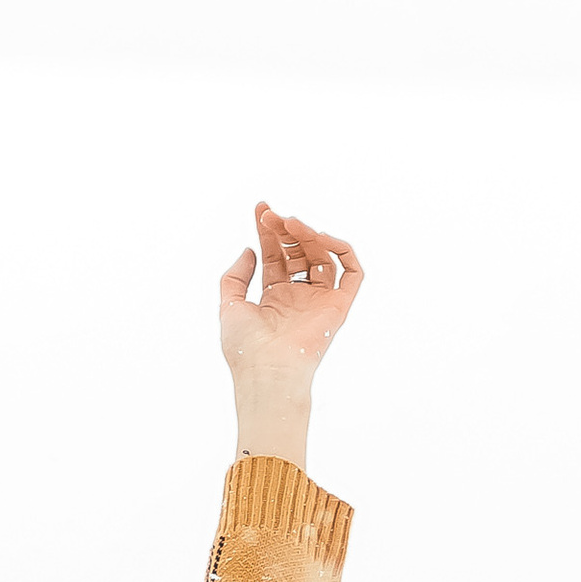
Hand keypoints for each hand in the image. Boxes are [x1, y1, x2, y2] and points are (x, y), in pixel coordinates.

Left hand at [218, 202, 364, 394]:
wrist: (267, 372)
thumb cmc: (246, 349)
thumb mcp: (229, 305)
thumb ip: (234, 277)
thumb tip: (249, 250)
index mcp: (274, 299)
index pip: (275, 256)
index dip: (269, 232)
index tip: (261, 209)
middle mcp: (298, 299)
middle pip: (298, 252)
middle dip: (286, 229)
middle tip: (273, 216)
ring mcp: (319, 302)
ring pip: (322, 257)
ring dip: (308, 235)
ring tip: (291, 223)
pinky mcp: (338, 308)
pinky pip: (351, 273)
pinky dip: (342, 250)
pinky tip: (321, 237)